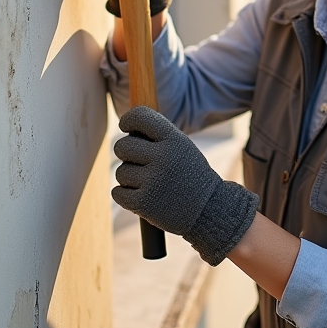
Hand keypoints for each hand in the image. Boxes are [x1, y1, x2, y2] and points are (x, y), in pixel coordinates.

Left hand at [113, 107, 258, 266]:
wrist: (208, 210)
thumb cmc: (190, 175)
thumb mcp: (182, 147)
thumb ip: (158, 135)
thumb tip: (127, 128)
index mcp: (174, 140)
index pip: (140, 117)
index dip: (128, 120)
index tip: (125, 127)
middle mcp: (163, 158)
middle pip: (122, 146)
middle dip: (125, 153)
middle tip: (138, 161)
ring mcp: (153, 181)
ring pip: (121, 172)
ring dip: (129, 178)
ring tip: (149, 183)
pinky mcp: (144, 204)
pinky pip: (117, 193)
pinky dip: (124, 196)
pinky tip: (141, 196)